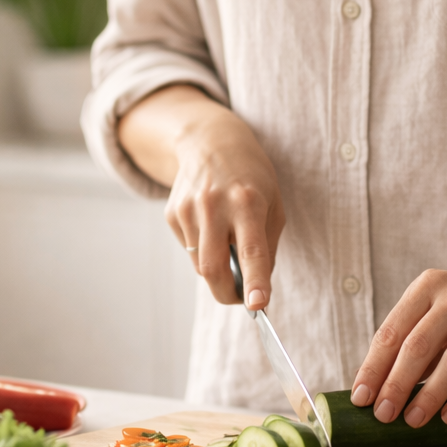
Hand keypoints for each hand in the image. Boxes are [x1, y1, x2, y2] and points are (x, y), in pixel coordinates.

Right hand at [118, 85, 284, 307]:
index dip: (255, 280)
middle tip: (240, 298)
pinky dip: (203, 248)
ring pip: (200, 264)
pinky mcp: (172, 213)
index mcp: (248, 202)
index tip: (258, 305)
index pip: (252, 250)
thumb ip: (267, 246)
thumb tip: (255, 289)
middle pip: (214, 268)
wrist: (210, 142)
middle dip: (227, 293)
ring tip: (227, 238)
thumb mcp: (273, 204)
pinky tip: (210, 223)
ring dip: (216, 265)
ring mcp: (189, 209)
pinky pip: (189, 249)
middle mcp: (215, 205)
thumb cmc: (252, 177)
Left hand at [348, 177, 446, 427]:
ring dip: (430, 394)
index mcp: (428, 285)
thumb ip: (417, 337)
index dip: (373, 367)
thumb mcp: (443, 305)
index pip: (392, 330)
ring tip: (413, 421)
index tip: (359, 399)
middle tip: (382, 415)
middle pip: (418, 345)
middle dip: (396, 384)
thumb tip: (383, 386)